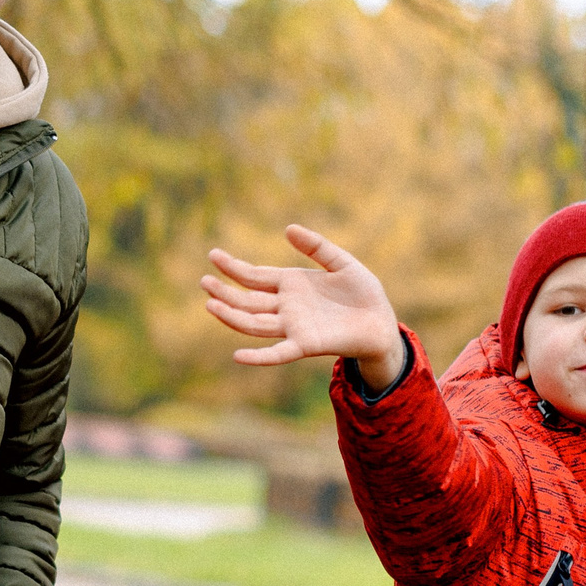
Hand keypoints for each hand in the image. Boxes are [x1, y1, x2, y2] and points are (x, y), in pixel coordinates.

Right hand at [203, 224, 405, 388]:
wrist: (382, 322)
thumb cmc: (363, 292)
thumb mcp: (341, 262)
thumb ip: (317, 246)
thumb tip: (288, 228)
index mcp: (291, 284)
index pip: (255, 276)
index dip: (234, 267)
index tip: (213, 256)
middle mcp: (286, 307)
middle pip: (247, 300)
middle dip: (225, 291)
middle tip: (203, 280)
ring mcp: (293, 326)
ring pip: (254, 323)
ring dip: (231, 316)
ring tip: (210, 304)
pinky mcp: (306, 344)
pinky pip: (278, 353)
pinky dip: (258, 357)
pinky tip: (238, 357)